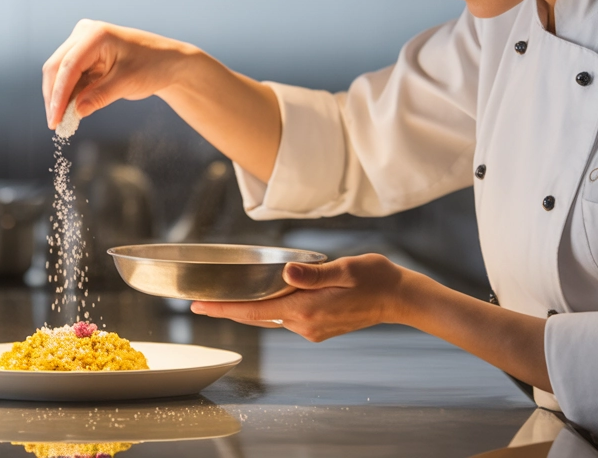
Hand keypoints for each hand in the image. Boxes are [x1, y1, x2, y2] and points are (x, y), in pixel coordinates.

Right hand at [41, 20, 192, 129]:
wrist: (169, 62)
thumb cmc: (153, 66)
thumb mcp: (127, 83)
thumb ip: (99, 96)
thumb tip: (75, 112)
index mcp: (96, 34)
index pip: (68, 66)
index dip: (58, 94)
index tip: (55, 119)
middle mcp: (84, 34)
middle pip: (57, 67)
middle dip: (54, 97)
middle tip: (55, 124)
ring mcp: (83, 44)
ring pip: (60, 73)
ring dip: (60, 97)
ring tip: (61, 122)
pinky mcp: (85, 56)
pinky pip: (71, 77)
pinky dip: (69, 95)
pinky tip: (69, 112)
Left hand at [190, 254, 411, 341]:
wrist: (399, 299)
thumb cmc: (375, 278)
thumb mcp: (346, 268)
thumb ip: (314, 273)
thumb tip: (286, 272)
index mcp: (306, 309)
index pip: (254, 311)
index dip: (223, 308)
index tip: (198, 306)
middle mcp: (305, 324)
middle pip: (256, 317)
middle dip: (227, 310)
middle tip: (198, 304)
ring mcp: (311, 329)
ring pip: (270, 318)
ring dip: (247, 310)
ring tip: (223, 300)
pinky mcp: (318, 328)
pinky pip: (285, 319)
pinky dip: (269, 310)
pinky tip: (263, 299)